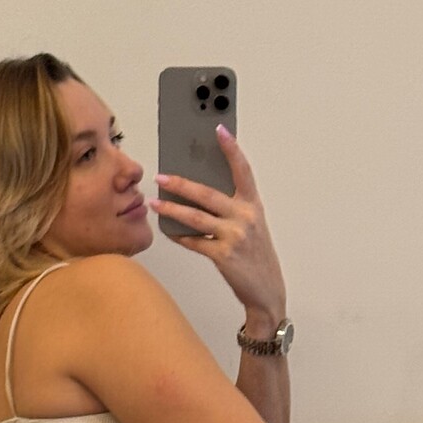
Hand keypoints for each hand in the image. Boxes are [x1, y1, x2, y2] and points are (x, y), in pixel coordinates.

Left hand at [150, 126, 286, 320]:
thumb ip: (232, 208)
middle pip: (207, 193)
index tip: (219, 129)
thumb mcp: (251, 227)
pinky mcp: (223, 255)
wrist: (267, 292)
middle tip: (161, 175)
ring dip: (172, 208)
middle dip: (181, 183)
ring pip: (196, 216)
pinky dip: (179, 236)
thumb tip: (198, 193)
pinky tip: (167, 230)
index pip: (243, 171)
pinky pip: (193, 241)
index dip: (231, 149)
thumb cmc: (256, 257)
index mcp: (253, 206)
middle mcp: (246, 218)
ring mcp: (234, 236)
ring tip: (155, 201)